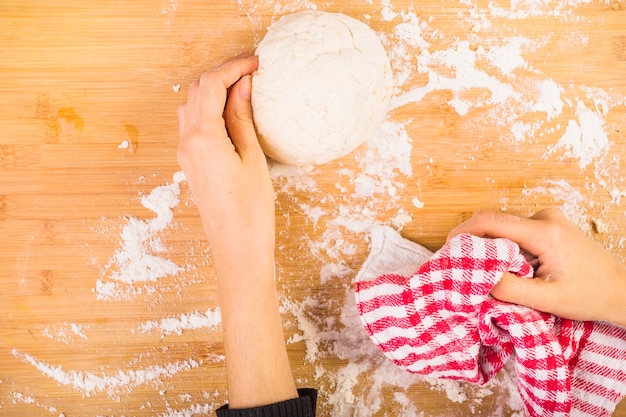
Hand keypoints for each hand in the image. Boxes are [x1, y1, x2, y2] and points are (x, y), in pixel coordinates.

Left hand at [177, 55, 274, 269]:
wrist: (236, 248)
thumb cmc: (250, 210)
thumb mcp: (252, 159)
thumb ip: (242, 119)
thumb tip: (241, 87)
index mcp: (203, 138)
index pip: (212, 86)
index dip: (233, 68)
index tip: (255, 63)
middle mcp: (187, 142)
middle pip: (197, 92)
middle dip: (222, 75)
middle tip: (251, 73)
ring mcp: (185, 153)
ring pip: (191, 106)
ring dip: (213, 91)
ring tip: (242, 90)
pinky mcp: (190, 163)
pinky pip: (192, 124)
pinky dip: (208, 109)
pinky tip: (229, 113)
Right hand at [448, 209, 625, 326]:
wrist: (620, 291)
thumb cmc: (589, 296)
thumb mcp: (545, 299)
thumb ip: (507, 288)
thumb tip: (474, 278)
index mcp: (544, 232)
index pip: (491, 221)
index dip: (463, 232)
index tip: (447, 249)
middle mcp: (545, 217)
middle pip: (495, 222)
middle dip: (474, 243)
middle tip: (461, 265)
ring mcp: (548, 219)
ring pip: (504, 228)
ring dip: (490, 247)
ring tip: (484, 272)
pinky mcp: (549, 225)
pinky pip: (515, 231)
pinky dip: (504, 248)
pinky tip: (505, 268)